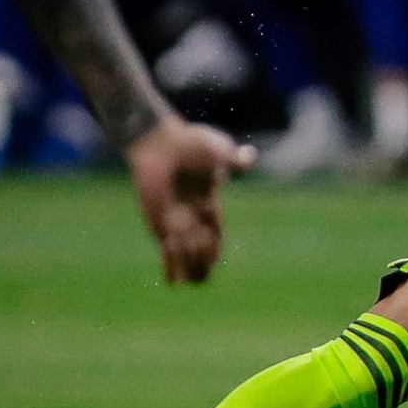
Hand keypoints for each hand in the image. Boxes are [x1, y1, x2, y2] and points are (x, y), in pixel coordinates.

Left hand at [126, 118, 256, 283]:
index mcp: (209, 206)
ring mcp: (174, 224)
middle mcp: (193, 220)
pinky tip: (169, 246)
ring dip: (187, 261)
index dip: (215, 250)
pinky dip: (171, 264)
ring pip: (187, 262)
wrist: (159, 144)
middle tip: (196, 241)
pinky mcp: (157, 225)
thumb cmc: (187, 146)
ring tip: (179, 240)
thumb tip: (250, 156)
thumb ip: (234, 159)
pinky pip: (167, 257)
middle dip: (202, 260)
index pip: (217, 240)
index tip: (209, 241)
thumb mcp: (217, 150)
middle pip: (204, 257)